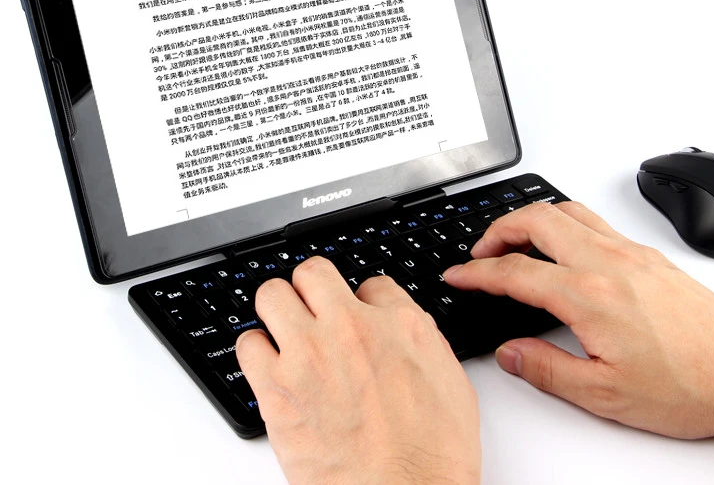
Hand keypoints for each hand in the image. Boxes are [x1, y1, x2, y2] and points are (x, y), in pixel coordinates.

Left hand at [236, 257, 480, 484]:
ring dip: (278, 310)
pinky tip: (269, 364)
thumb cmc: (433, 456)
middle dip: (312, 287)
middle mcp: (351, 329)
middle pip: (313, 271)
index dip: (364, 300)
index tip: (359, 314)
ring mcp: (308, 355)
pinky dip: (255, 349)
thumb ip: (424, 342)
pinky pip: (247, 344)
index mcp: (399, 324)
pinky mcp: (275, 389)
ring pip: (271, 295)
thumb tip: (406, 326)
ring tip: (285, 330)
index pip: (371, 283)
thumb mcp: (452, 383)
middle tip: (314, 307)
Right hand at [444, 201, 713, 461]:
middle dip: (496, 230)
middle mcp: (607, 262)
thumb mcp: (604, 395)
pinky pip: (593, 219)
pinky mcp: (647, 253)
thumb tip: (510, 352)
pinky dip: (563, 221)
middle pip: (535, 219)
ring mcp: (629, 251)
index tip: (458, 276)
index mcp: (589, 296)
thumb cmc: (689, 384)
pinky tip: (563, 244)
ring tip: (514, 241)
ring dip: (530, 218)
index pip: (514, 272)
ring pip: (565, 210)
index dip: (476, 273)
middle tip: (479, 252)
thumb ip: (546, 369)